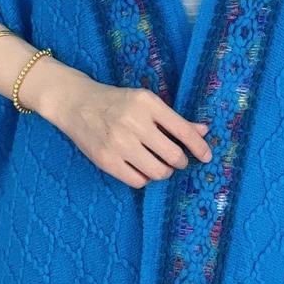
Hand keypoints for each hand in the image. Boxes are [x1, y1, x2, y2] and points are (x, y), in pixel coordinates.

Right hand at [50, 73, 211, 188]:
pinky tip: (141, 168)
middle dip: (180, 161)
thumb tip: (203, 131)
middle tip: (176, 159)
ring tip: (159, 164)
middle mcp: (134, 123)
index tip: (207, 156)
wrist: (77, 104)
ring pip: (158, 172)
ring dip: (164, 171)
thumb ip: (174, 119)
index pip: (183, 131)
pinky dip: (145, 178)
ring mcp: (119, 143)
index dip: (199, 147)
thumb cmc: (117, 102)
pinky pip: (138, 181)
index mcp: (147, 104)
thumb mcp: (146, 102)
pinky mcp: (106, 160)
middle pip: (173, 156)